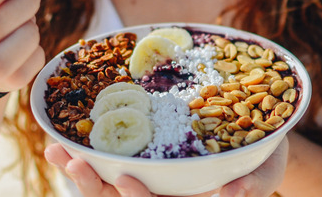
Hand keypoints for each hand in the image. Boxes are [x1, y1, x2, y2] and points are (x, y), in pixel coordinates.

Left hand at [45, 136, 288, 196]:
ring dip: (78, 168)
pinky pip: (107, 155)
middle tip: (73, 163)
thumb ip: (254, 184)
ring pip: (106, 181)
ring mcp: (147, 174)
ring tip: (56, 149)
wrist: (256, 131)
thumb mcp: (265, 168)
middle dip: (94, 186)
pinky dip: (84, 146)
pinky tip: (61, 134)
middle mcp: (162, 192)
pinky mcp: (139, 151)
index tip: (125, 180)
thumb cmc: (264, 155)